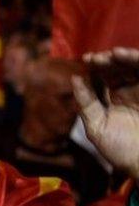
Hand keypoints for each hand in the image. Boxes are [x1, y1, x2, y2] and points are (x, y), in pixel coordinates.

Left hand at [72, 47, 138, 179]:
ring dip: (122, 57)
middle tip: (95, 58)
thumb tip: (74, 78)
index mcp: (114, 99)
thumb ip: (86, 103)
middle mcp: (130, 92)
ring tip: (111, 54)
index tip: (85, 60)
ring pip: (134, 66)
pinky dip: (136, 59)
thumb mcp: (97, 127)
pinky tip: (124, 55)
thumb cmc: (120, 150)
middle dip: (106, 61)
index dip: (94, 67)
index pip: (103, 77)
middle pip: (118, 68)